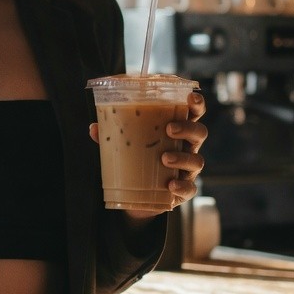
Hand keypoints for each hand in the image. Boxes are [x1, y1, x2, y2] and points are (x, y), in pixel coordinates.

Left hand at [88, 89, 207, 216]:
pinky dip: (182, 186)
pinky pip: (190, 188)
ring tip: (164, 158)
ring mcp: (188, 170)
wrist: (139, 197)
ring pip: (196, 160)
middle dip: (188, 128)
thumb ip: (113, 136)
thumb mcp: (125, 145)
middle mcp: (186, 148)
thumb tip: (94, 127)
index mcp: (176, 131)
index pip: (192, 114)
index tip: (191, 97)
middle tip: (169, 128)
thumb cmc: (137, 161)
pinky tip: (170, 185)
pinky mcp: (184, 190)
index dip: (196, 104)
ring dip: (182, 157)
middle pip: (199, 133)